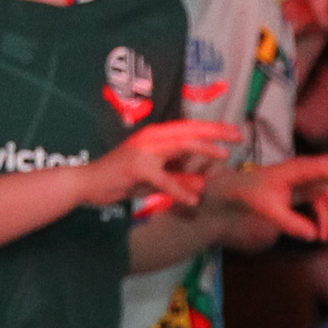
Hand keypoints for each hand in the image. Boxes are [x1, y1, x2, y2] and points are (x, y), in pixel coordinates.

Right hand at [88, 118, 238, 214]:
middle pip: (189, 131)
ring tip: (225, 155)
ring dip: (204, 149)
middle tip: (238, 135)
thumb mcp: (155, 178)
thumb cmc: (122, 179)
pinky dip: (179, 189)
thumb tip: (204, 182)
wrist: (88, 183)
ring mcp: (144, 150)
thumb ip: (179, 177)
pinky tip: (193, 200)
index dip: (213, 128)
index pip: (189, 128)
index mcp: (156, 136)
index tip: (235, 132)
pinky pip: (163, 179)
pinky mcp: (137, 168)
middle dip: (216, 132)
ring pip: (180, 146)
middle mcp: (152, 137)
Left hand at [210, 151, 327, 244]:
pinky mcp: (303, 191)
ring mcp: (305, 181)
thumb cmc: (248, 196)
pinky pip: (322, 204)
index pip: (323, 167)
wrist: (232, 193)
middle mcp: (304, 171)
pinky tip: (323, 238)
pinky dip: (326, 220)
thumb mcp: (267, 210)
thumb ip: (291, 223)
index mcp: (296, 168)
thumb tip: (315, 237)